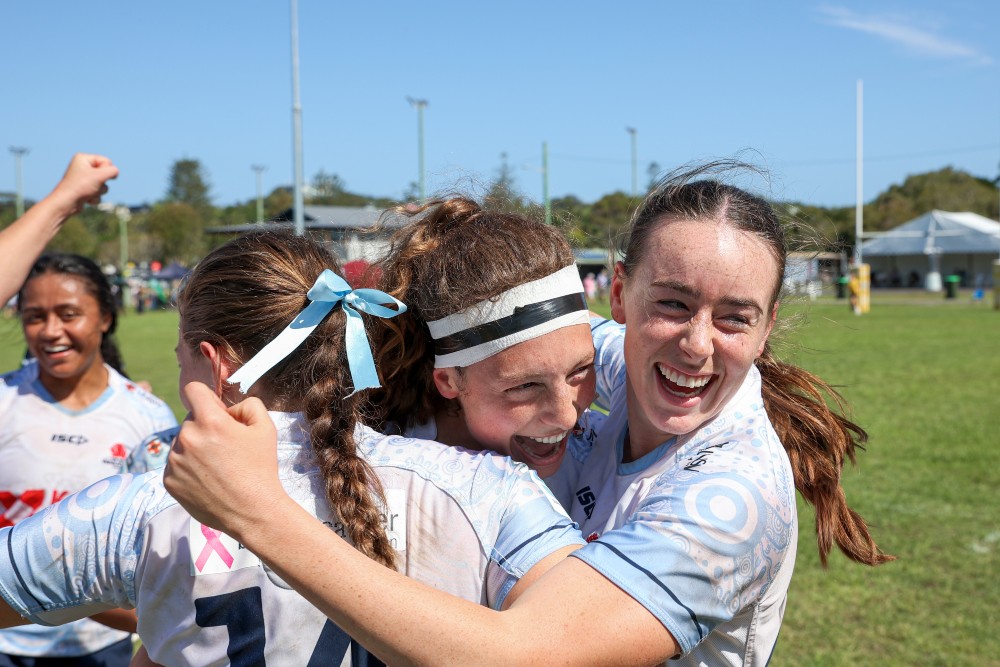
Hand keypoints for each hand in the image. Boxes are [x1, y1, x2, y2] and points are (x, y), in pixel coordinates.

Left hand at [46, 153, 118, 216]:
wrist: (66, 203)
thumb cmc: (80, 187)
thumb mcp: (100, 176)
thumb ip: (113, 171)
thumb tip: (115, 173)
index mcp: (83, 158)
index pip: (106, 161)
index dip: (106, 170)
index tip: (95, 177)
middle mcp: (82, 167)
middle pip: (105, 173)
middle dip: (102, 182)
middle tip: (91, 185)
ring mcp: (83, 179)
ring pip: (103, 184)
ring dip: (99, 191)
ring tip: (88, 193)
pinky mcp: (84, 189)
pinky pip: (98, 192)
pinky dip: (95, 197)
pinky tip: (86, 199)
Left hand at [163, 382, 281, 540]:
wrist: (253, 511)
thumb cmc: (261, 468)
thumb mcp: (266, 427)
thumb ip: (249, 404)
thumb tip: (230, 408)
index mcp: (210, 421)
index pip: (194, 390)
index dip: (207, 397)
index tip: (217, 412)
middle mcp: (187, 438)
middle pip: (191, 419)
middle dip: (205, 426)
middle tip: (225, 447)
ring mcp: (174, 461)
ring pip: (182, 442)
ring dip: (195, 447)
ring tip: (217, 466)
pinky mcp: (169, 481)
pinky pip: (175, 464)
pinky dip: (188, 468)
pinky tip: (208, 479)